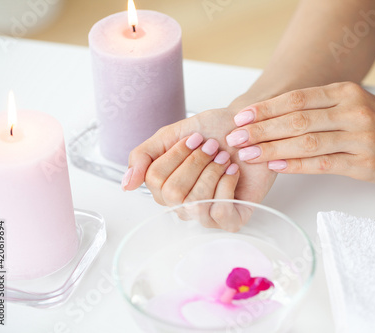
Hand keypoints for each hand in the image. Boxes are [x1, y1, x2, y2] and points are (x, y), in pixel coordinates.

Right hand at [122, 108, 277, 229]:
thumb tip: (126, 185)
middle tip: (212, 147)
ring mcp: (205, 214)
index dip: (176, 155)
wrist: (248, 129)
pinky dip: (227, 185)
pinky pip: (220, 212)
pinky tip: (233, 171)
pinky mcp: (231, 219)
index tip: (195, 137)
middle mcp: (182, 205)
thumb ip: (143, 155)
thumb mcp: (171, 134)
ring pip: (196, 203)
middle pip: (173, 193)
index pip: (154, 180)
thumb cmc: (212, 132)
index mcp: (165, 187)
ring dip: (212, 172)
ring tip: (224, 156)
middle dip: (195, 163)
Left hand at [225, 82, 374, 183]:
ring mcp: (360, 137)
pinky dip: (295, 165)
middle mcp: (352, 111)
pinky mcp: (364, 163)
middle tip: (235, 138)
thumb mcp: (351, 103)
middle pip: (297, 120)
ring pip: (307, 142)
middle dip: (261, 129)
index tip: (241, 117)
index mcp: (345, 92)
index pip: (297, 99)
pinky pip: (322, 163)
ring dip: (272, 148)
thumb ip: (318, 107)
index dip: (266, 108)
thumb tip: (271, 116)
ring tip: (247, 153)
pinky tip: (276, 165)